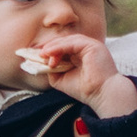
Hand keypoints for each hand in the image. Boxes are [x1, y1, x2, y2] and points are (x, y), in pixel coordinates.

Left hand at [20, 32, 136, 117]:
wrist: (101, 95)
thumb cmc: (85, 90)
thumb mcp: (62, 79)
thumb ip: (52, 70)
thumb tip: (40, 64)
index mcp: (82, 54)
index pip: (63, 47)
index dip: (49, 50)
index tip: (35, 56)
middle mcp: (87, 48)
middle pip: (63, 42)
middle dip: (48, 47)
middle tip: (35, 54)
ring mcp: (90, 45)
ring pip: (67, 40)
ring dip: (52, 47)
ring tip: (42, 55)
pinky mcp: (92, 45)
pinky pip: (72, 42)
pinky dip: (59, 47)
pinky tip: (49, 53)